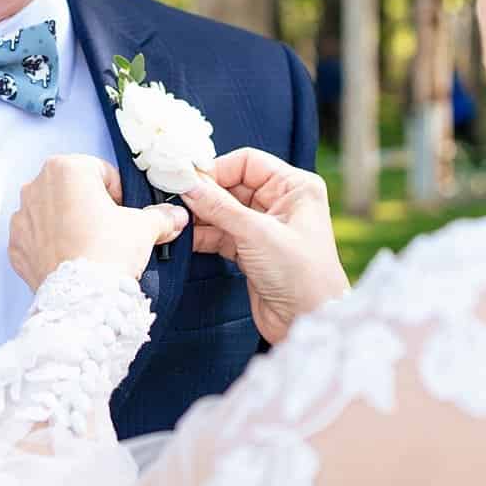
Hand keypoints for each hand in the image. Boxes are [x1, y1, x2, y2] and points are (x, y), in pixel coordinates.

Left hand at [9, 154, 187, 287]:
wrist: (83, 298)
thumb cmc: (106, 254)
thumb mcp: (143, 228)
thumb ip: (159, 216)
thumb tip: (172, 216)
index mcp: (67, 169)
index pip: (100, 171)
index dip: (117, 192)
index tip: (123, 210)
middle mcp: (37, 187)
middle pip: (72, 190)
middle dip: (90, 206)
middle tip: (109, 229)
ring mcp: (22, 218)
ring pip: (52, 212)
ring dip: (68, 223)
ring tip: (90, 246)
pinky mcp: (16, 246)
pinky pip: (37, 238)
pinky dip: (51, 245)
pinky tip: (72, 258)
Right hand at [177, 148, 347, 344]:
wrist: (309, 323)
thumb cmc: (302, 275)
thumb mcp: (257, 234)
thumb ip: (219, 207)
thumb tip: (189, 183)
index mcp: (295, 187)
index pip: (248, 163)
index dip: (217, 169)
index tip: (188, 179)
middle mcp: (282, 203)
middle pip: (233, 185)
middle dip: (206, 193)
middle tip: (176, 198)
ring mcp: (266, 228)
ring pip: (225, 211)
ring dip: (201, 216)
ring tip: (177, 219)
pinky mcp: (252, 252)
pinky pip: (222, 235)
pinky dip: (204, 235)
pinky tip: (185, 237)